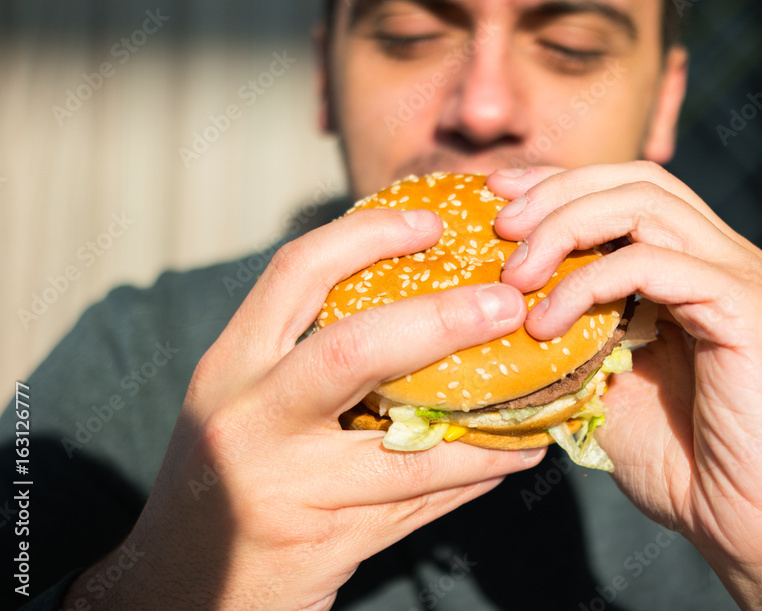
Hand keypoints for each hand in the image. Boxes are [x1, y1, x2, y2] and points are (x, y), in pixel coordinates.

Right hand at [63, 208, 544, 609]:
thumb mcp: (244, 407)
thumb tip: (419, 308)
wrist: (181, 590)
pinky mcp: (321, 542)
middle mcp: (247, 417)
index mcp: (231, 366)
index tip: (433, 223)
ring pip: (409, 447)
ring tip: (544, 398)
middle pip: (354, 347)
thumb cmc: (223, 482)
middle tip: (508, 303)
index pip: (297, 272)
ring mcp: (282, 485)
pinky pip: (417, 503)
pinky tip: (512, 458)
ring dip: (488, 422)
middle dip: (443, 318)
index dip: (370, 235)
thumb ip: (305, 358)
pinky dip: (472, 476)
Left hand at [489, 163, 761, 609]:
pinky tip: (548, 323)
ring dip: (565, 228)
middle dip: (555, 191)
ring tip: (515, 275)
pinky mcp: (743, 305)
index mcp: (690, 266)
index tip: (493, 196)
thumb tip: (495, 319)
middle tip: (497, 226)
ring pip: (645, 203)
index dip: (555, 183)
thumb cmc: (684, 464)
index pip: (622, 189)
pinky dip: (590, 282)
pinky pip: (654, 263)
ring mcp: (735, 275)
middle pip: (633, 179)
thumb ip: (566, 344)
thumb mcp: (603, 391)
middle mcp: (718, 257)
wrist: (755, 526)